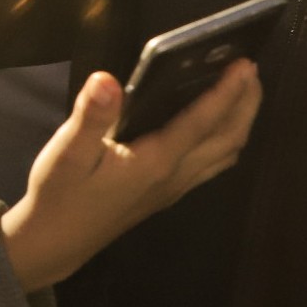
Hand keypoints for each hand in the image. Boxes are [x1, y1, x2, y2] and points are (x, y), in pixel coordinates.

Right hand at [0, 62, 262, 291]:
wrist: (54, 243)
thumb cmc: (60, 194)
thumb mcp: (66, 152)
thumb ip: (91, 116)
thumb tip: (107, 79)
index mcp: (155, 161)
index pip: (202, 121)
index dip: (227, 90)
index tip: (245, 62)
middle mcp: (174, 175)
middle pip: (228, 138)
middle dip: (246, 103)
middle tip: (252, 69)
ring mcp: (175, 188)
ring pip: (225, 153)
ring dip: (241, 121)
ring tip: (243, 90)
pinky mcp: (168, 193)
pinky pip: (212, 164)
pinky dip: (226, 139)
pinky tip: (216, 124)